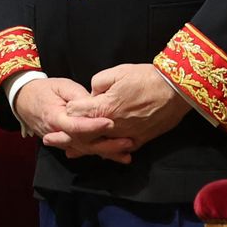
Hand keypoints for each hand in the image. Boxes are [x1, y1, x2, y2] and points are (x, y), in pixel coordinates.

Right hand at [11, 77, 131, 162]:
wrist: (25, 100)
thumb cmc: (45, 90)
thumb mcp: (61, 85)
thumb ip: (78, 95)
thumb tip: (95, 103)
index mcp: (55, 117)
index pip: (76, 126)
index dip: (93, 126)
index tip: (110, 123)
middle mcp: (58, 134)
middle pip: (83, 144)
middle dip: (106, 145)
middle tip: (128, 142)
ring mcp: (61, 141)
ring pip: (85, 150)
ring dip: (106, 153)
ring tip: (126, 154)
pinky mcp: (65, 143)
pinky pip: (82, 150)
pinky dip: (98, 154)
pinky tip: (114, 156)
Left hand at [63, 64, 191, 157]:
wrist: (176, 90)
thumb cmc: (146, 77)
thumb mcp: (118, 72)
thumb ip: (98, 84)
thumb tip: (91, 94)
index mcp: (104, 108)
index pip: (77, 114)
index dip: (68, 113)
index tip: (60, 113)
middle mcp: (113, 126)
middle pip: (85, 135)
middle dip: (67, 137)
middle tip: (50, 140)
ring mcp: (127, 136)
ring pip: (101, 146)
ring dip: (85, 148)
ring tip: (69, 152)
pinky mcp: (140, 140)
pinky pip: (121, 149)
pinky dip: (110, 151)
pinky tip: (102, 154)